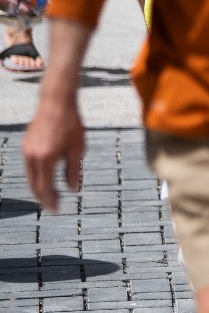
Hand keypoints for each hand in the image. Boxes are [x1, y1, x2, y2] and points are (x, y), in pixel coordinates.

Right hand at [22, 93, 84, 210]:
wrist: (56, 102)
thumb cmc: (71, 124)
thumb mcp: (78, 148)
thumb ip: (74, 170)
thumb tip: (72, 189)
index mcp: (47, 159)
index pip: (45, 187)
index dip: (50, 201)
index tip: (56, 210)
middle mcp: (33, 156)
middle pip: (35, 185)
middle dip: (43, 197)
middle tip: (53, 206)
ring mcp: (27, 151)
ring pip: (30, 177)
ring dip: (39, 187)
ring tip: (50, 194)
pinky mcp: (26, 145)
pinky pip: (29, 167)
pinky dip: (36, 176)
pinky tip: (45, 178)